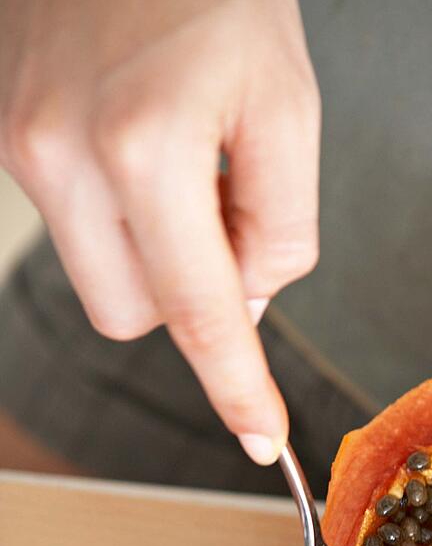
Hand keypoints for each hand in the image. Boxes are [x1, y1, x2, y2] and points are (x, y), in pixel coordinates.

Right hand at [0, 0, 320, 462]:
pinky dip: (122, 217)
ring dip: (154, 255)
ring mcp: (23, 147)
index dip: (234, 387)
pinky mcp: (7, 138)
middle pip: (137, 317)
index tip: (261, 438)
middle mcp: (63, 155)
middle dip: (191, 294)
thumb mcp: (288, 107)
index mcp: (145, 147)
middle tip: (226, 209)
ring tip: (180, 164)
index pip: (198, 313)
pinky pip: (77, 230)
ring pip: (104, 283)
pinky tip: (141, 145)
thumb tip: (246, 306)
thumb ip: (281, 227)